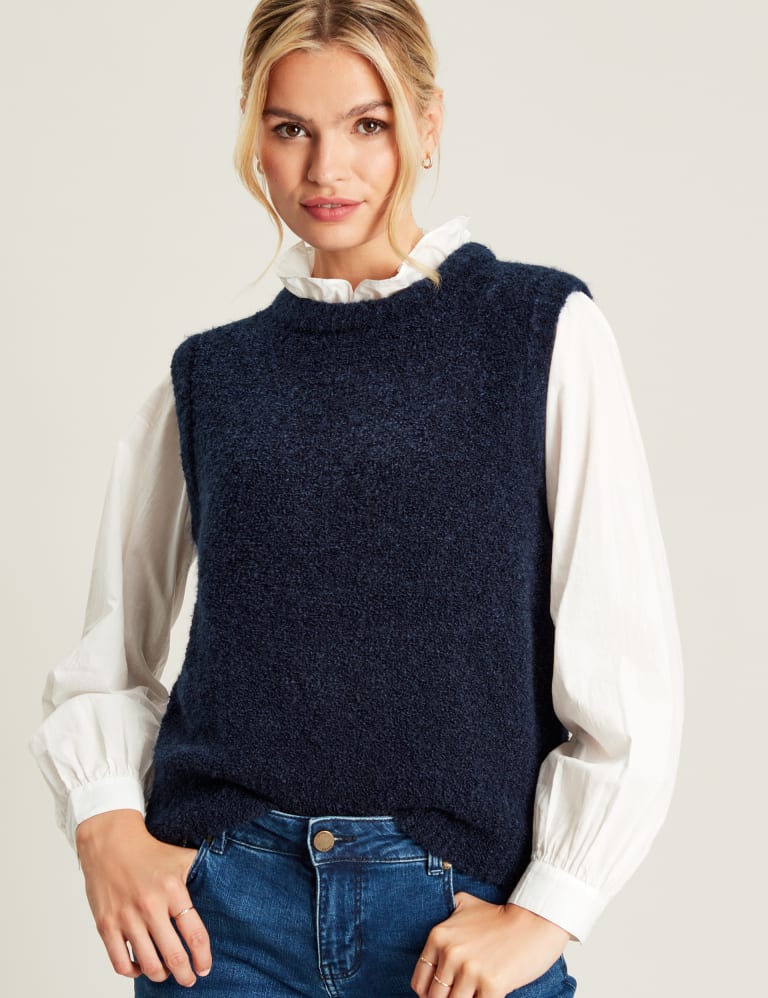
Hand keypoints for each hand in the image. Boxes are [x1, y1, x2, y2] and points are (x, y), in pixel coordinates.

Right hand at [75, 809, 211, 985]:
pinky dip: (132, 971)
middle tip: (189, 980)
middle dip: (185, 974)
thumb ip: (203, 871)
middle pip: (173, 955)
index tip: (205, 968)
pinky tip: (140, 967)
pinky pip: (120, 962)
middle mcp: (150, 905)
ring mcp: (126, 917)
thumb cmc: (149, 852)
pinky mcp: (106, 925)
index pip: (195, 934)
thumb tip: (228, 881)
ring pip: (148, 963)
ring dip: (160, 975)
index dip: (203, 958)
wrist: (110, 843)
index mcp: (173, 889)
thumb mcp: (181, 858)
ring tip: (166, 973)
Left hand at [410, 894, 568, 997]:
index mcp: (438, 937)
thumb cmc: (499, 918)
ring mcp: (471, 971)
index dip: (428, 994)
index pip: (419, 982)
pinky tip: (487, 995)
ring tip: (473, 993)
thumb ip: (444, 918)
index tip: (443, 993)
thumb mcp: (464, 906)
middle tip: (461, 993)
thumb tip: (434, 947)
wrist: (533, 921)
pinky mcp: (492, 985)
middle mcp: (451, 954)